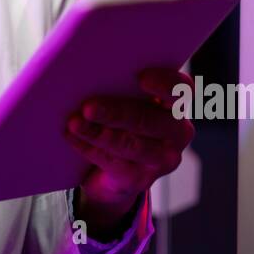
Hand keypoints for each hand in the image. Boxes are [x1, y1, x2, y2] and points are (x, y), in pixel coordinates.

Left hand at [63, 68, 194, 225]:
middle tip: (88, 107)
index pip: (181, 89)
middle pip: (148, 120)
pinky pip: (114, 163)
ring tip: (74, 123)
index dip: (165, 83)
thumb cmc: (119, 123)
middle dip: (116, 113)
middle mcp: (176, 132)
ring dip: (98, 133)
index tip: (142, 77)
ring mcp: (161, 159)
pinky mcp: (140, 179)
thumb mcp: (124, 101)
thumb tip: (87, 74)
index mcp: (175, 104)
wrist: (112, 172)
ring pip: (129, 145)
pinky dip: (89, 149)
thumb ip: (119, 86)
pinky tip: (73, 138)